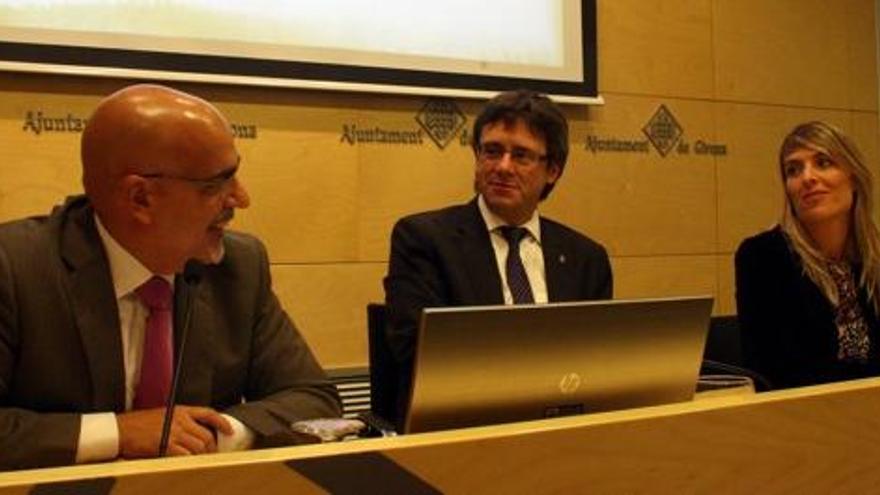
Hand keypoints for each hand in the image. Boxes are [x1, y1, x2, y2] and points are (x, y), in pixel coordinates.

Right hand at [117, 406, 232, 457]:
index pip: (208, 413)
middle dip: (212, 448)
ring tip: (201, 463)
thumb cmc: (138, 425)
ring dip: (202, 457)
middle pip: (206, 435)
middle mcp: (180, 419)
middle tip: (212, 456)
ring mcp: (174, 432)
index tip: (230, 431)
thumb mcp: (164, 416)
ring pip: (199, 446)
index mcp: (180, 410)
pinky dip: (190, 461)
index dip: (222, 422)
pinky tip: (189, 465)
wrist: (120, 430)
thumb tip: (194, 434)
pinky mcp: (166, 445)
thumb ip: (180, 422)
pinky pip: (186, 455)